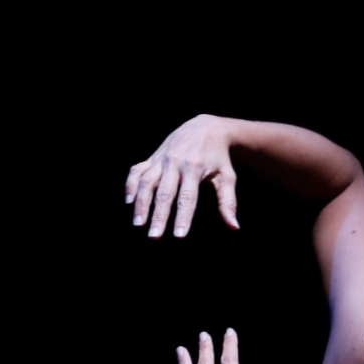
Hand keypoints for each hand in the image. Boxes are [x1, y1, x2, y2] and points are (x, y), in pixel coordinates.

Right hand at [126, 115, 239, 238]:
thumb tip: (234, 227)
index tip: (179, 236)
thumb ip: (228, 202)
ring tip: (138, 224)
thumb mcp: (226, 177)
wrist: (206, 127)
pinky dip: (131, 185)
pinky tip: (129, 202)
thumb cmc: (218, 157)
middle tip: (154, 236)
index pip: (187, 197)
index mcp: (195, 167)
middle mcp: (175, 161)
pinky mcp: (152, 157)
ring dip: (141, 203)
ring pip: (147, 182)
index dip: (183, 217)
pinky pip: (137, 171)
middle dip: (158, 215)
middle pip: (164, 193)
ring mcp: (161, 158)